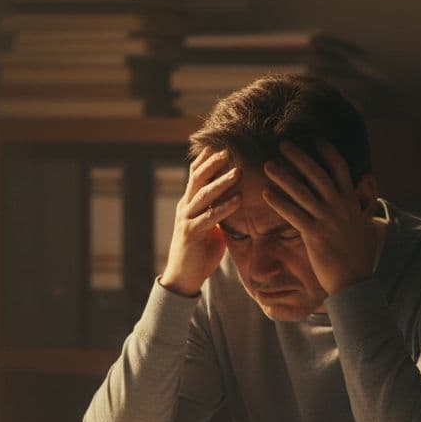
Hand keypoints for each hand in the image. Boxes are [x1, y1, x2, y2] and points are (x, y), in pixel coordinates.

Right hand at [160, 149, 241, 295]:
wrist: (182, 278)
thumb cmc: (199, 252)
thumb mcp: (209, 227)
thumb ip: (217, 212)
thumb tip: (235, 199)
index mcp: (188, 203)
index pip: (195, 174)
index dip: (206, 158)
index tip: (220, 143)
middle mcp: (185, 207)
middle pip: (197, 178)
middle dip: (213, 162)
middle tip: (229, 148)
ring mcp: (186, 219)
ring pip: (203, 194)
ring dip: (222, 182)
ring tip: (238, 171)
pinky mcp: (191, 234)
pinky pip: (210, 217)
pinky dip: (225, 207)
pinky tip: (238, 199)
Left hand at [262, 141, 378, 295]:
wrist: (355, 280)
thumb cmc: (359, 255)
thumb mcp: (366, 223)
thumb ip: (364, 201)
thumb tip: (367, 180)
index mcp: (351, 201)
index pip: (339, 168)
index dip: (326, 152)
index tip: (313, 139)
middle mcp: (339, 206)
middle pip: (317, 174)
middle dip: (299, 157)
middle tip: (282, 144)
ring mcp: (327, 219)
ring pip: (302, 192)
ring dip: (283, 176)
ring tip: (267, 165)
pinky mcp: (314, 235)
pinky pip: (293, 214)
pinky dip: (279, 202)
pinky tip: (266, 193)